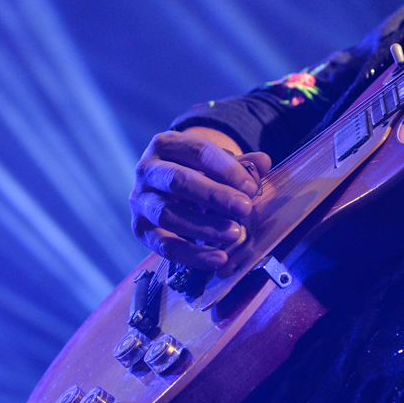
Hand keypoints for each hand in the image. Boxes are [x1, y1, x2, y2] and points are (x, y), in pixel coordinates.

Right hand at [130, 128, 271, 268]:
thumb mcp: (216, 163)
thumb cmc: (195, 172)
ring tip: (234, 233)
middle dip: (214, 195)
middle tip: (245, 207)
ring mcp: (140, 200)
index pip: (197, 151)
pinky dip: (192, 254)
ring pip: (168, 214)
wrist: (165, 188)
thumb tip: (263, 162)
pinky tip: (218, 257)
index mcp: (166, 144)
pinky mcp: (140, 229)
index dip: (226, 169)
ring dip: (204, 226)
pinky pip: (164, 245)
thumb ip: (240, 164)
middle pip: (178, 181)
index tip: (251, 186)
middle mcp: (147, 170)